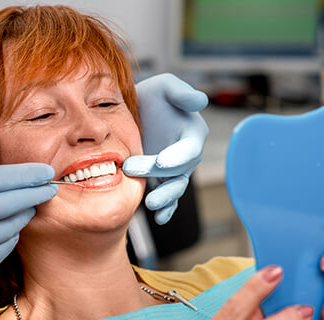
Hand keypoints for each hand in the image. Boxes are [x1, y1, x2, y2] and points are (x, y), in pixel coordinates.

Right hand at [0, 164, 56, 298]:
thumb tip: (15, 178)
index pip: (6, 177)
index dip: (31, 174)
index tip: (48, 172)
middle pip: (19, 199)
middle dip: (39, 192)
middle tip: (50, 189)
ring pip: (16, 224)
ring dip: (24, 214)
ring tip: (26, 208)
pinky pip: (7, 245)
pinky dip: (8, 236)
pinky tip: (4, 231)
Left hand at [123, 73, 207, 224]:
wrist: (133, 114)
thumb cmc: (152, 97)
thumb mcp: (164, 86)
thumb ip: (181, 93)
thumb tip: (200, 101)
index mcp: (192, 134)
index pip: (189, 149)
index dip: (178, 156)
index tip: (161, 161)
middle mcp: (185, 156)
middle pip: (179, 172)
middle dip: (159, 175)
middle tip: (132, 170)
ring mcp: (173, 172)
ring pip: (174, 189)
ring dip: (165, 198)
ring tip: (151, 205)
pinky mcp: (161, 181)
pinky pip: (167, 198)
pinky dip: (166, 210)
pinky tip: (159, 218)